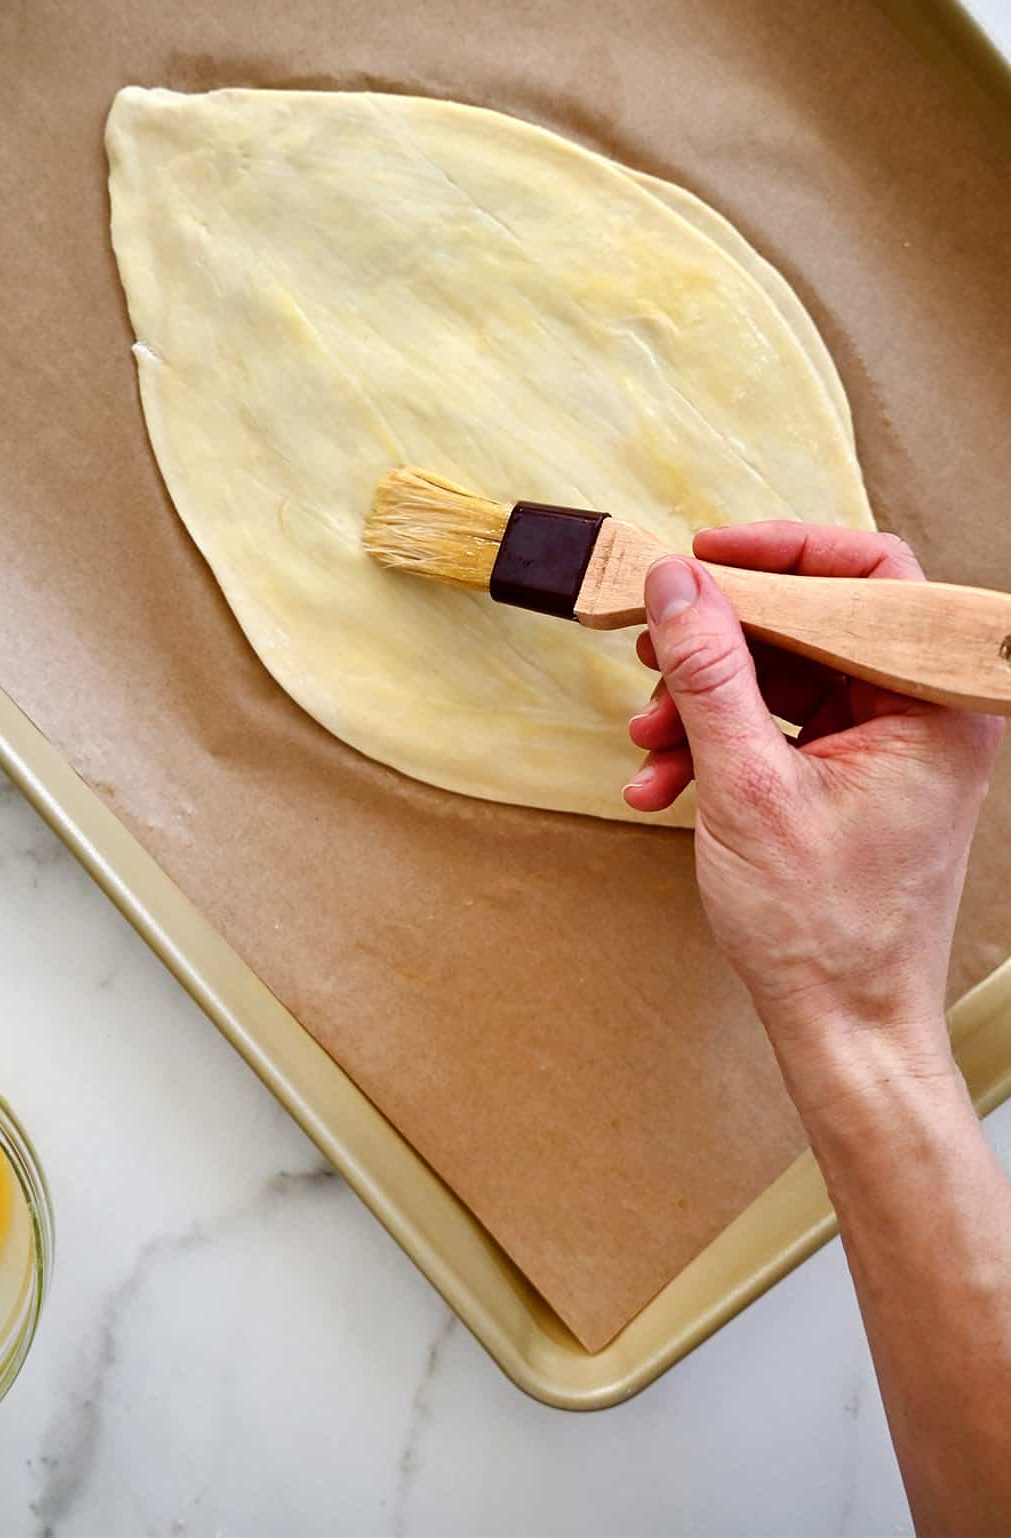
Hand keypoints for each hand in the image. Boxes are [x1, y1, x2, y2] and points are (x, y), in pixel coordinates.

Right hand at [624, 524, 1001, 1103]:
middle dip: (719, 645)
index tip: (706, 557)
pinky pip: (775, 727)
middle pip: (813, 624)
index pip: (873, 575)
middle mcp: (920, 714)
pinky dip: (714, 746)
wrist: (841, 1029)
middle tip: (652, 648)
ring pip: (782, 677)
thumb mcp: (747, 786)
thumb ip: (709, 673)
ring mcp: (885, 747)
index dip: (784, 553)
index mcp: (933, 704)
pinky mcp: (849, 777)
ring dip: (702, 704)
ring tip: (647, 741)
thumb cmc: (825, 929)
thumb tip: (676, 583)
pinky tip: (660, 782)